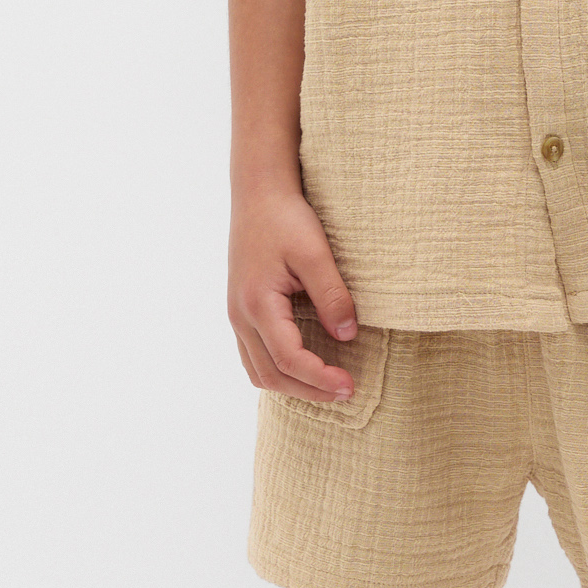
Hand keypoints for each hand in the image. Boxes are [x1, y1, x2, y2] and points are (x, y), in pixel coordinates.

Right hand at [230, 185, 361, 401]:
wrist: (259, 196)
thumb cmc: (286, 219)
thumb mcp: (315, 253)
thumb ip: (331, 295)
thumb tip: (347, 335)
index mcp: (258, 304)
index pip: (289, 359)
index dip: (320, 378)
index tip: (350, 385)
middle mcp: (240, 316)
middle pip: (270, 375)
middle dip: (308, 390)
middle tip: (346, 391)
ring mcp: (237, 315)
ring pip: (258, 371)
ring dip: (292, 386)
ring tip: (327, 386)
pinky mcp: (241, 311)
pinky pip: (254, 356)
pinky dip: (278, 370)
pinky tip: (304, 367)